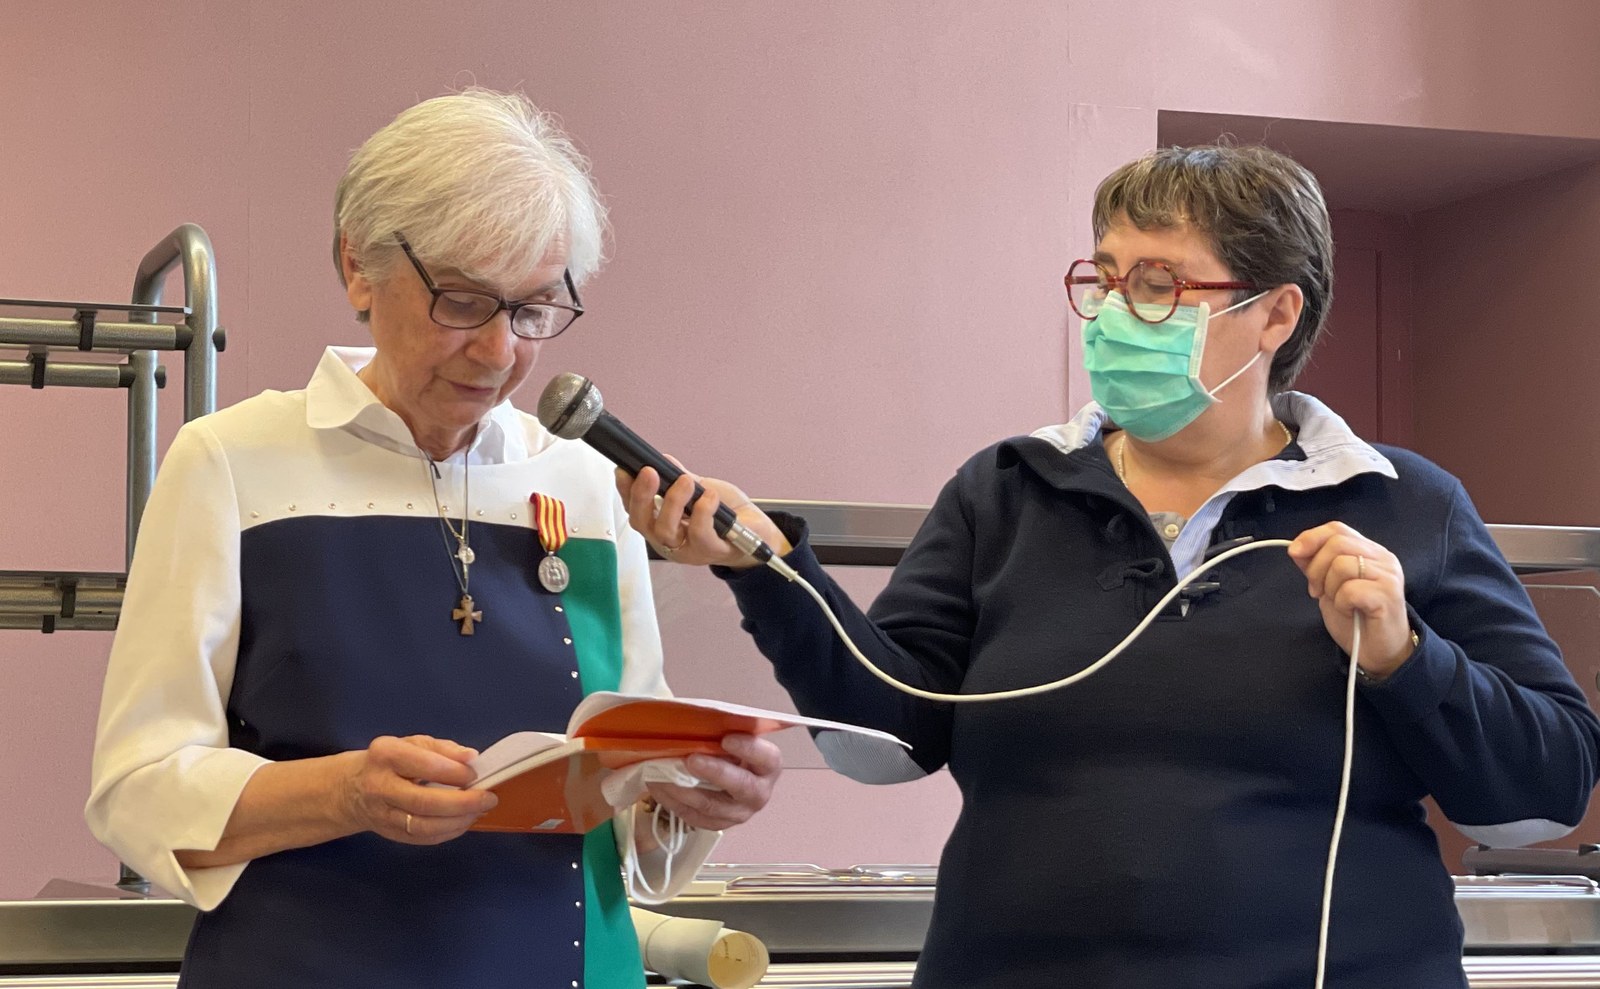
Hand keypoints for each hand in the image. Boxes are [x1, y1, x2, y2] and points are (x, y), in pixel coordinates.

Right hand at [337, 734, 497, 844]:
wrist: (353, 788)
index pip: (424, 765)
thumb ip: (443, 749)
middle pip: (423, 802)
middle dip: (462, 803)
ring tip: (479, 811)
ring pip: (423, 826)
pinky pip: (422, 839)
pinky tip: (463, 822)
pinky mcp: (389, 834)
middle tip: (488, 798)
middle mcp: (379, 786)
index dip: (454, 772)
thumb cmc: (391, 761)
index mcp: (386, 755)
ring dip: (457, 821)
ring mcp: (382, 814)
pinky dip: (448, 833)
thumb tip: (471, 758)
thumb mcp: (413, 743)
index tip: (475, 774)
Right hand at [615, 463, 790, 569]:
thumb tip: (662, 460)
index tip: (624, 471)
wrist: (758, 530)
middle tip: (649, 473)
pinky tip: (709, 497)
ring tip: (685, 482)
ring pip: (666, 531)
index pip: (635, 510)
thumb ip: (679, 478)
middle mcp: (670, 540)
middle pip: (642, 523)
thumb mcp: (700, 490)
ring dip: (673, 502)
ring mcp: (689, 550)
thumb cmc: (727, 514)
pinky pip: (700, 535)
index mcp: (662, 525)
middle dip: (641, 496)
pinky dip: (703, 512)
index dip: (625, 492)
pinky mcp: (711, 552)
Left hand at [644, 734, 782, 831]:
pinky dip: (672, 801)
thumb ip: (722, 729)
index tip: (726, 738)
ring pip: (711, 806)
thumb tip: (694, 718)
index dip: (749, 749)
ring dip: (684, 789)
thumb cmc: (728, 749)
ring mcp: (739, 813)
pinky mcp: (717, 825)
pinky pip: (693, 817)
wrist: (725, 776)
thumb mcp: (731, 735)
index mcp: (768, 766)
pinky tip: (657, 786)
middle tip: (691, 759)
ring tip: (662, 773)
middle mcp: (759, 793)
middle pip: (742, 787)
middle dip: (715, 772)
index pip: (767, 758)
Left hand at [1287, 522, 1415, 678]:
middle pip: (1337, 543)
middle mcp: (1382, 558)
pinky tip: (1349, 611)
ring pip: (1342, 565)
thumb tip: (1296, 548)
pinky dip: (1341, 602)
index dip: (1312, 537)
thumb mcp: (1328, 587)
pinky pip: (1350, 589)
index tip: (1295, 553)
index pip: (1337, 528)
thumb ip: (1316, 565)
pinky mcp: (1388, 595)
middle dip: (1316, 568)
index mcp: (1369, 551)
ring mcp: (1388, 575)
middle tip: (1317, 591)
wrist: (1379, 652)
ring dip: (1329, 588)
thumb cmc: (1355, 618)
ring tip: (1338, 603)